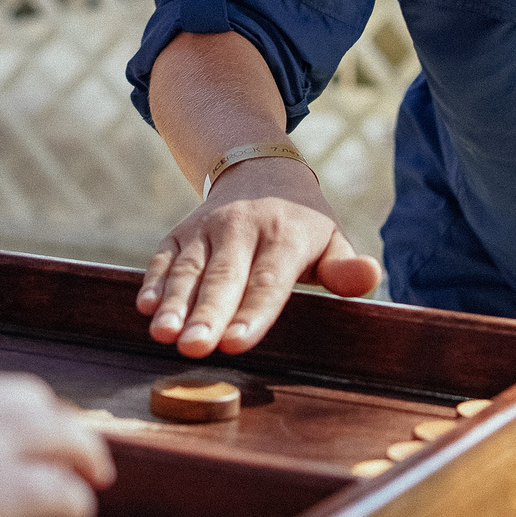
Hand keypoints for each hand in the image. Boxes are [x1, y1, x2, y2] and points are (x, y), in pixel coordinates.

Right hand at [136, 158, 381, 356]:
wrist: (259, 168)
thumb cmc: (301, 223)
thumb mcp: (331, 238)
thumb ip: (345, 266)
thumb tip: (369, 276)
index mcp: (285, 235)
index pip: (269, 281)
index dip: (253, 313)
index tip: (237, 343)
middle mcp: (242, 228)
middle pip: (224, 278)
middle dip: (208, 314)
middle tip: (195, 348)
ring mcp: (207, 228)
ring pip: (189, 269)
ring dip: (174, 303)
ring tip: (164, 334)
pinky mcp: (180, 232)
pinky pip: (164, 256)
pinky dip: (153, 280)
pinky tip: (146, 307)